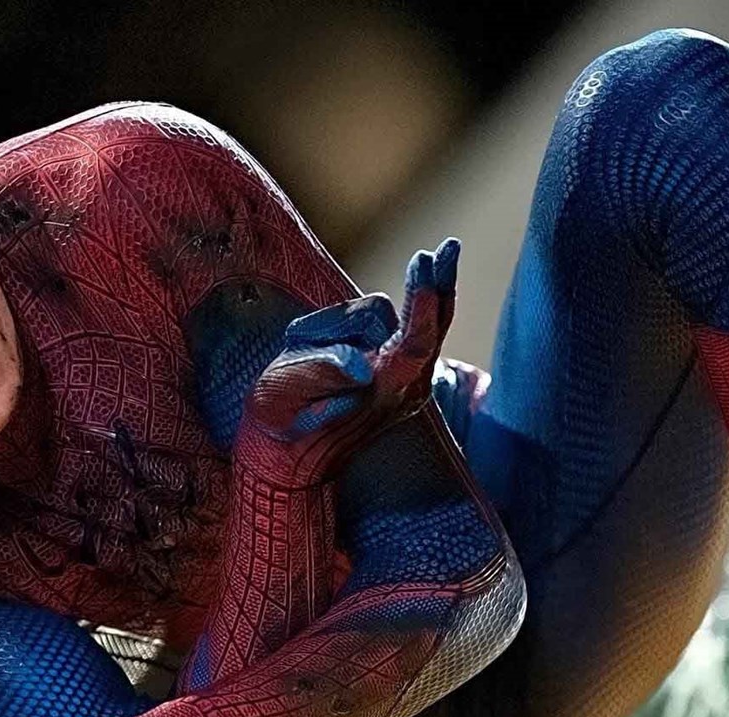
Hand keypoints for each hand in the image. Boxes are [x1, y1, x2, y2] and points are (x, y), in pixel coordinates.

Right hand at [234, 238, 459, 487]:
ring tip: (300, 341)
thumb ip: (322, 369)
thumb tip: (357, 364)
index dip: (421, 303)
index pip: (414, 342)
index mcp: (381, 390)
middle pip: (431, 327)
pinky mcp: (396, 377)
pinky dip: (376, 319)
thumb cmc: (281, 415)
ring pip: (392, 321)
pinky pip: (404, 333)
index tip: (424, 263)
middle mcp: (403, 388)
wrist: (285, 457)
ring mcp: (404, 384)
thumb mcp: (288, 387)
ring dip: (351, 319)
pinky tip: (335, 328)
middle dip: (438, 285)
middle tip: (447, 247)